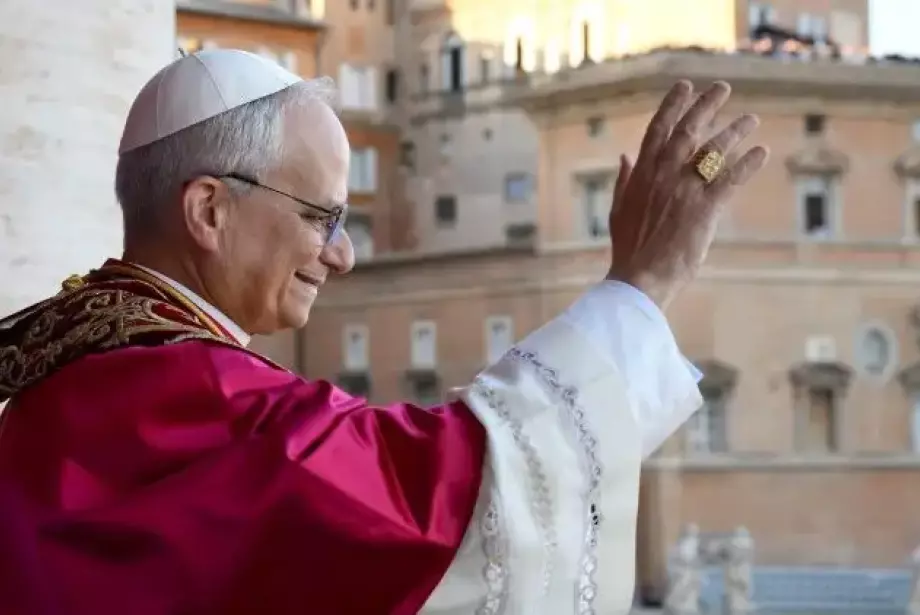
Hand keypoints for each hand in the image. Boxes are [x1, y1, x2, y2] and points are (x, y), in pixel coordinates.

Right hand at [606, 80, 768, 309]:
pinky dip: (748, 163)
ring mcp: (684, 190)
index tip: (685, 86)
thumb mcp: (618, 209)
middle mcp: (663, 175)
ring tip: (750, 119)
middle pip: (689, 130)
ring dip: (734, 131)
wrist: (640, 277)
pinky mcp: (705, 208)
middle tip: (723, 87)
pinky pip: (731, 179)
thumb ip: (624, 179)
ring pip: (713, 150)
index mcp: (642, 174)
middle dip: (706, 105)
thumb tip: (624, 156)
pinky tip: (761, 152)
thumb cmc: (629, 248)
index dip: (673, 105)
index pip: (658, 129)